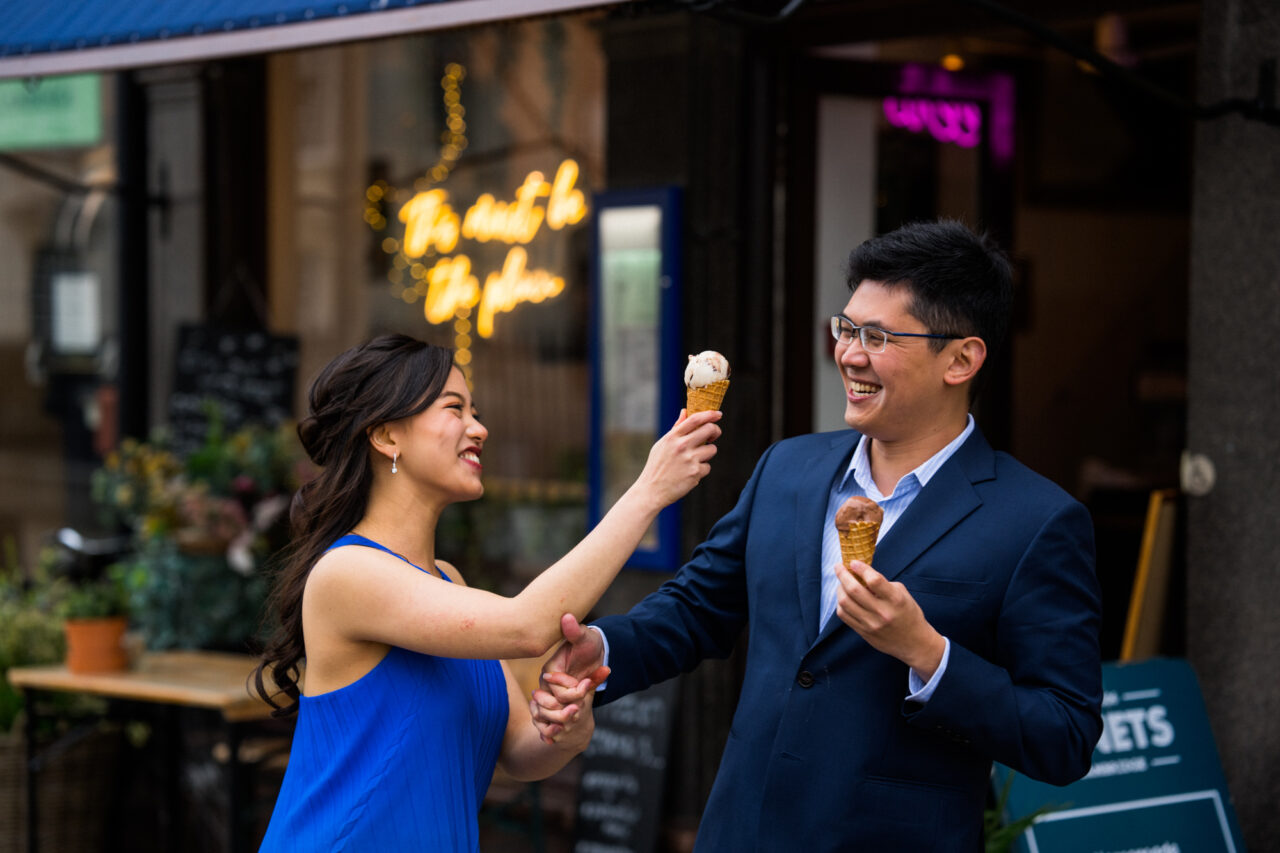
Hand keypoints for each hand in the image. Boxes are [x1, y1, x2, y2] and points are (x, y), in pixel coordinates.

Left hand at [529, 667, 606, 747]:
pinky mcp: (552, 735)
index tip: (547, 676)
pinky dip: (536, 720)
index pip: (573, 696)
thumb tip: (607, 668)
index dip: (560, 683)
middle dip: (544, 699)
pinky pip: (540, 727)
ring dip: (537, 708)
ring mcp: (562, 727)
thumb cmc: (581, 707)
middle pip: (556, 709)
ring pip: (545, 717)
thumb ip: (594, 681)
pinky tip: (535, 709)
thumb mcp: (587, 694)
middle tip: (536, 691)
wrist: (578, 735)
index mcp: (580, 705)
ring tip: (535, 698)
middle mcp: (571, 717)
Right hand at [532, 614, 606, 742]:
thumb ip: (575, 631)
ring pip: (546, 718)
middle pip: (550, 706)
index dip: (572, 690)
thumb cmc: (588, 645)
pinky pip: (544, 724)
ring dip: (557, 725)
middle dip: (566, 711)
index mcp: (550, 669)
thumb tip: (567, 617)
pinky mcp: (554, 705)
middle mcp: (546, 684)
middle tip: (582, 708)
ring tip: (573, 723)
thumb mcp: (584, 637)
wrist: (593, 655)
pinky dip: (547, 734)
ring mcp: (549, 696)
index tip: (586, 685)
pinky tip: (551, 742)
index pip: (556, 688)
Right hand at [633, 409, 720, 508]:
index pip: (695, 419)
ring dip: (707, 453)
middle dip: (715, 431)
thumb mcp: (662, 445)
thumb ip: (676, 429)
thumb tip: (685, 412)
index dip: (709, 414)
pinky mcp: (695, 473)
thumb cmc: (657, 466)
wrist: (652, 490)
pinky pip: (707, 466)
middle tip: (712, 436)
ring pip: (712, 449)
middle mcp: (682, 446)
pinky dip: (701, 470)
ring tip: (694, 460)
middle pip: (709, 429)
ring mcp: (690, 459)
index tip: (717, 414)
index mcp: (672, 437)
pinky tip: (689, 473)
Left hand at [834, 561, 945, 679]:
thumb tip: (860, 574)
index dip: (861, 568)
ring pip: (844, 603)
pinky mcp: (864, 633)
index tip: (854, 562)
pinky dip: (841, 603)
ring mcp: (871, 624)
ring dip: (840, 588)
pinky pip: (844, 615)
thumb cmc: (909, 614)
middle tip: (838, 566)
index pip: (874, 580)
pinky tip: (844, 598)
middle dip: (843, 574)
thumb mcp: (902, 594)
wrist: (914, 643)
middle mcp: (882, 613)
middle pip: (854, 590)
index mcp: (895, 600)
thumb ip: (882, 583)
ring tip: (842, 583)